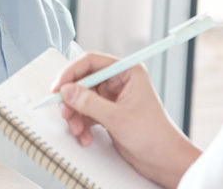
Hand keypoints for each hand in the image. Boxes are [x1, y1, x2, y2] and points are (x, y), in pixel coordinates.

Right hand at [51, 52, 200, 188]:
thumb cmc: (153, 135)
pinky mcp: (108, 112)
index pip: (91, 62)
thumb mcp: (118, 118)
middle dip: (72, 99)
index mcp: (127, 72)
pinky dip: (82, 124)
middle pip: (83, 81)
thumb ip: (90, 103)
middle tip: (65, 113)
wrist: (163, 160)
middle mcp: (119, 81)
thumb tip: (67, 91)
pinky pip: (86, 112)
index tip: (58, 88)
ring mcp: (112, 97)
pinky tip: (85, 137)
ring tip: (78, 130)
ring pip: (82, 98)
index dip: (72, 73)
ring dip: (76, 115)